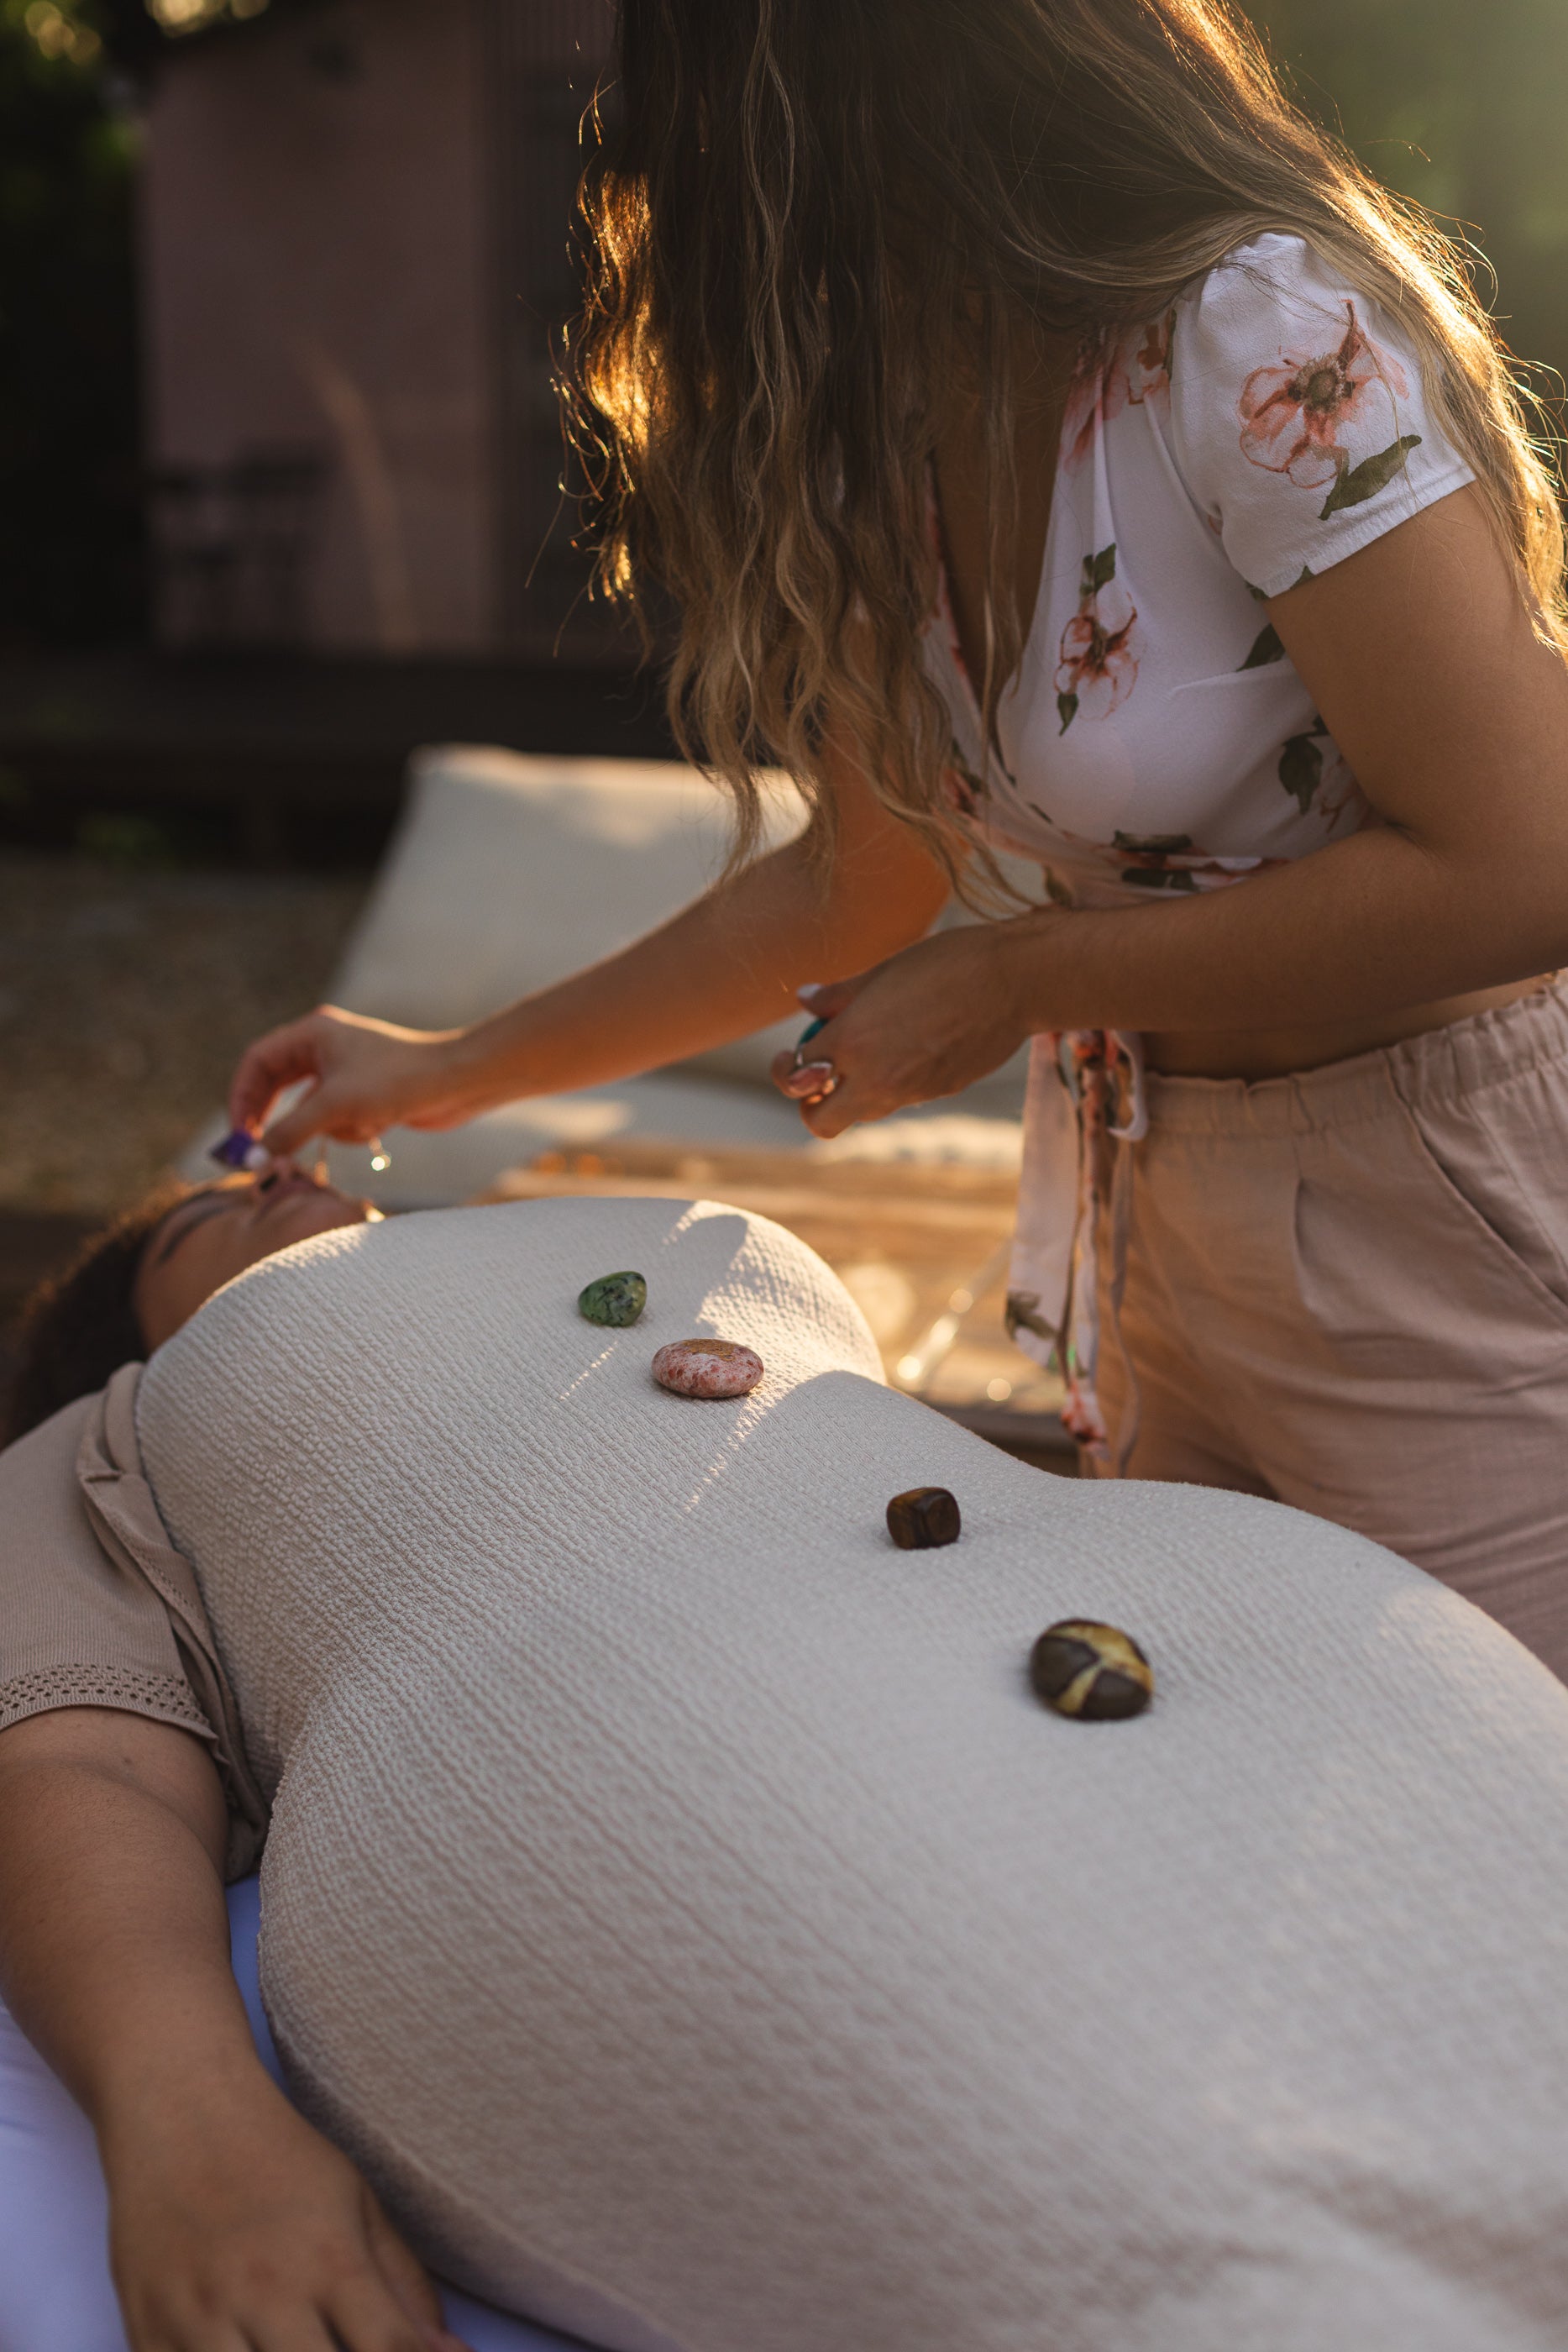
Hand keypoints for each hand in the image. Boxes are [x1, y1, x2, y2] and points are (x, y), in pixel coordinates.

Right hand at [104, 2069, 469, 2351]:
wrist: (179, 2109)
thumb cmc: (281, 2159)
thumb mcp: (358, 2202)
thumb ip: (405, 2286)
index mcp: (331, 2260)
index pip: (390, 2350)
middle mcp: (267, 2293)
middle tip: (345, 2349)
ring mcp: (200, 2318)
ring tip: (293, 2351)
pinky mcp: (147, 2332)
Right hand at [228, 1006, 481, 1156]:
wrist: (456, 1084)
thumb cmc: (397, 1081)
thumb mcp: (334, 1106)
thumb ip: (289, 1130)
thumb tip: (254, 1156)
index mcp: (312, 1033)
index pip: (258, 1061)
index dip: (242, 1096)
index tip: (239, 1133)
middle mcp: (323, 1049)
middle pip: (277, 1087)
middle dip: (277, 1120)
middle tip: (263, 1152)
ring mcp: (343, 1073)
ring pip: (309, 1111)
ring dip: (329, 1126)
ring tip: (361, 1120)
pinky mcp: (362, 1095)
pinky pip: (336, 1121)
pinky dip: (351, 1129)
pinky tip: (379, 1123)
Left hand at [770, 917, 1044, 1136]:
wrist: (1016, 980)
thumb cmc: (948, 962)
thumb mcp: (883, 970)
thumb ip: (838, 994)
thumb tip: (804, 1000)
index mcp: (852, 1040)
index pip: (798, 1073)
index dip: (790, 1064)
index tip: (796, 1049)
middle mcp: (876, 1076)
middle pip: (819, 1122)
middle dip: (810, 1104)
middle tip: (818, 1074)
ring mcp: (909, 1091)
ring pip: (861, 1114)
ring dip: (852, 1094)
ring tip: (867, 1053)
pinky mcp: (938, 1093)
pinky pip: (899, 1101)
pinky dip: (891, 1084)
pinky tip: (909, 1045)